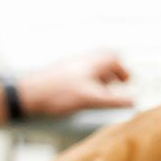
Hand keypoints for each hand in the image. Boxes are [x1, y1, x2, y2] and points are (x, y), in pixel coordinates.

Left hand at [17, 51, 132, 116]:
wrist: (28, 94)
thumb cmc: (56, 93)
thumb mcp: (90, 98)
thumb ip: (113, 100)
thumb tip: (132, 101)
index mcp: (92, 62)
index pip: (114, 59)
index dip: (123, 71)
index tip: (128, 81)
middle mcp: (82, 62)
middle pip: (103, 61)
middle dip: (113, 72)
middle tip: (118, 83)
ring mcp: (71, 68)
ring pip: (92, 68)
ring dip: (101, 78)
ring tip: (104, 91)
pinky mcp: (62, 76)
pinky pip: (81, 75)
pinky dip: (90, 83)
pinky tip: (85, 95)